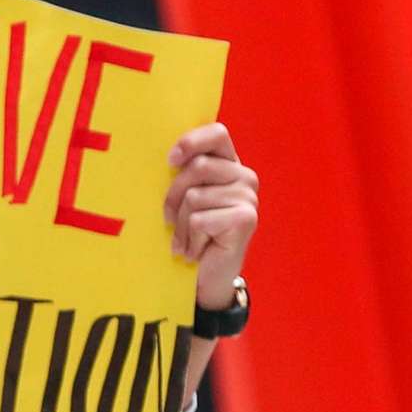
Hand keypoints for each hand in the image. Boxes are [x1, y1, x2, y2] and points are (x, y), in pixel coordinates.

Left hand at [165, 124, 256, 313]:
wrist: (207, 278)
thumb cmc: (191, 235)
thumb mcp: (184, 199)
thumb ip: (182, 173)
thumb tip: (163, 157)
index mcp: (229, 164)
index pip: (217, 133)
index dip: (191, 142)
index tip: (170, 161)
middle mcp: (244, 176)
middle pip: (197, 166)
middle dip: (174, 196)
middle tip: (170, 221)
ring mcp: (248, 197)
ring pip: (195, 197)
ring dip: (181, 226)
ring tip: (185, 241)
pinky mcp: (246, 218)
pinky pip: (200, 221)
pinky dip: (190, 240)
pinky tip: (194, 251)